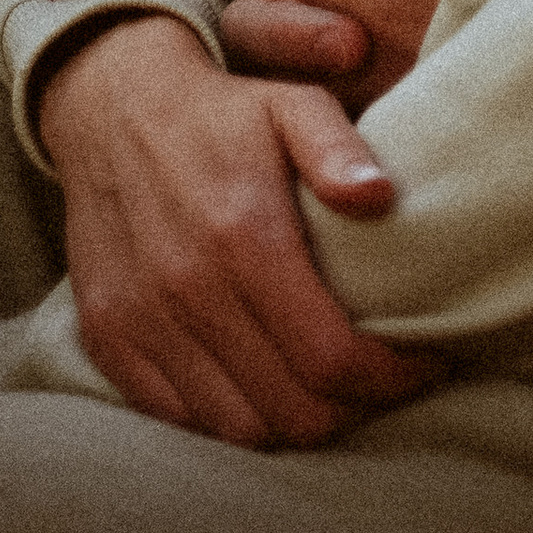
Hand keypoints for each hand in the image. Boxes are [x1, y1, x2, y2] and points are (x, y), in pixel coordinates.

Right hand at [37, 15, 427, 444]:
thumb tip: (382, 197)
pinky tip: (266, 387)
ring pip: (239, 429)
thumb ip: (338, 149)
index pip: (330, 357)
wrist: (109, 103)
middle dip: (355, 410)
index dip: (390, 379)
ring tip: (332, 390)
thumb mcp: (291, 104)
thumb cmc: (222, 112)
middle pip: (292, 411)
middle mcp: (188, 289)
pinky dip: (232, 420)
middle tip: (385, 383)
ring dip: (296, 424)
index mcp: (243, 235)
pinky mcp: (108, 338)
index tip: (425, 363)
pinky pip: (180, 419)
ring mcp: (141, 321)